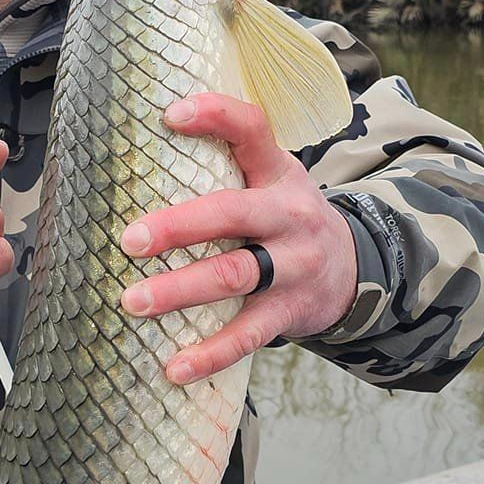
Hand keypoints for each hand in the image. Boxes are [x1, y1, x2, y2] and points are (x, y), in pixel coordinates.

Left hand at [119, 94, 357, 384]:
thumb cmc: (283, 216)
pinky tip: (174, 367)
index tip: (170, 115)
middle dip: (179, 226)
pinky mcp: (290, 311)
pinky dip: (210, 354)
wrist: (353, 267)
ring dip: (180, 290)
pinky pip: (248, 335)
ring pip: (235, 275)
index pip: (252, 130)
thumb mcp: (270, 178)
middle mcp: (289, 213)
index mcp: (277, 171)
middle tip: (130, 240)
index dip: (215, 116)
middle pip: (233, 213)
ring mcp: (294, 264)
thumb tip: (134, 150)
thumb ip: (224, 164)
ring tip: (133, 302)